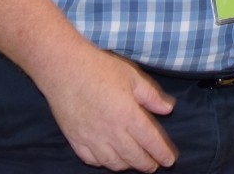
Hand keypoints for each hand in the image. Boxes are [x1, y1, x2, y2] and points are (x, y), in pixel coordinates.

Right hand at [39, 48, 176, 171]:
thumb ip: (151, 96)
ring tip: (134, 162)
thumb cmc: (99, 69)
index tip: (169, 161)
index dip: (161, 153)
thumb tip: (168, 109)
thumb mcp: (132, 76)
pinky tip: (109, 159)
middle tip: (153, 166)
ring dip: (126, 165)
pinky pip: (91, 159)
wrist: (64, 69)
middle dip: (146, 164)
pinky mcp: (75, 139)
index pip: (150, 141)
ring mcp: (91, 138)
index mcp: (128, 115)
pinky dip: (103, 162)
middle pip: (133, 156)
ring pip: (113, 162)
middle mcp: (111, 131)